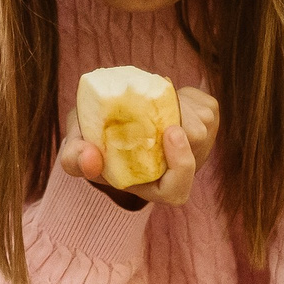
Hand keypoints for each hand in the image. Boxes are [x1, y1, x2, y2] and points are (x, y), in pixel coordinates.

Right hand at [58, 87, 220, 207]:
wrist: (113, 120)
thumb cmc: (93, 140)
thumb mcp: (75, 148)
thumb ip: (74, 158)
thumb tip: (89, 158)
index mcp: (153, 186)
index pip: (177, 189)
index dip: (180, 164)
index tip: (170, 132)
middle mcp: (181, 171)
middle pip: (197, 143)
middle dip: (177, 115)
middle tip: (150, 99)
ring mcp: (201, 147)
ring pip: (204, 122)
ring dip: (178, 102)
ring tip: (151, 99)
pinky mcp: (210, 124)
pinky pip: (207, 106)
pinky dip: (187, 95)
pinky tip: (168, 97)